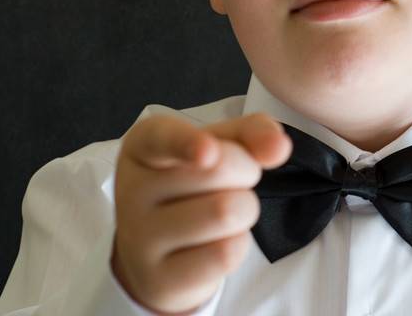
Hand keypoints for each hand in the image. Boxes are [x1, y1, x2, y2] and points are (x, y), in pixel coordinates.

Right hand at [110, 111, 292, 314]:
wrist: (157, 251)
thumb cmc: (191, 183)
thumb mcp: (215, 146)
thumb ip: (250, 133)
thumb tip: (279, 146)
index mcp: (142, 145)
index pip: (164, 138)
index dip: (189, 143)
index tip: (209, 153)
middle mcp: (132, 189)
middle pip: (220, 168)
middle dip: (246, 173)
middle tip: (230, 183)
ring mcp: (140, 239)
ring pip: (226, 213)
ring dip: (245, 210)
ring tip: (225, 213)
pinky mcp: (159, 280)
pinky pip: (225, 254)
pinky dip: (238, 244)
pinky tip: (216, 243)